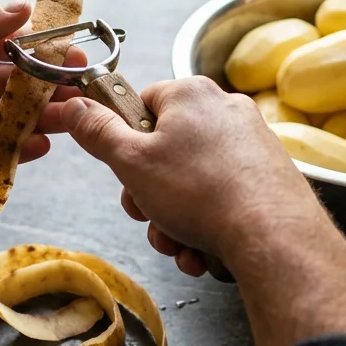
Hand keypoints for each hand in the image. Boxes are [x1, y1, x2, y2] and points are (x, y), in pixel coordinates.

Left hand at [0, 2, 82, 181]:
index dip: (37, 48)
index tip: (70, 51)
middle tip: (79, 89)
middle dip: (45, 86)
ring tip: (67, 119)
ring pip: (4, 117)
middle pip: (11, 82)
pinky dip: (12, 148)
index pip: (4, 43)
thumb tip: (23, 9)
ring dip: (36, 118)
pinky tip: (38, 145)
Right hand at [62, 77, 345, 345]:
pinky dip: (206, 224)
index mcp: (190, 94)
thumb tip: (73, 105)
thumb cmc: (200, 192)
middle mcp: (225, 109)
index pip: (141, 104)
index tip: (124, 171)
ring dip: (174, 219)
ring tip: (178, 245)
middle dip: (149, 194)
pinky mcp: (269, 175)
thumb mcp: (130, 162)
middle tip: (147, 216)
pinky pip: (223, 196)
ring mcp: (251, 142)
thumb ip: (96, 132)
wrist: (273, 235)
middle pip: (166, 149)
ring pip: (193, 181)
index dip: (125, 142)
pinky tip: (202, 251)